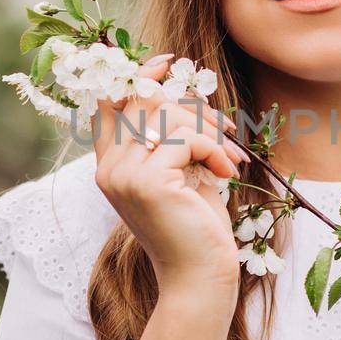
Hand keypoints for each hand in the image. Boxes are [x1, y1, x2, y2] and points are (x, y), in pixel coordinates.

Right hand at [93, 54, 250, 293]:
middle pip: (142, 101)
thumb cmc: (197, 226)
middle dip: (189, 106)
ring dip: (208, 130)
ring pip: (166, 117)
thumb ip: (171, 136)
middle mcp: (109, 169)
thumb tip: (176, 85)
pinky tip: (229, 172)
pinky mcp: (148, 182)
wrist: (201, 277)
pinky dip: (215, 149)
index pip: (110, 102)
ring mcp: (123, 175)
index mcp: (111, 166)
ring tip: (230, 156)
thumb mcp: (182, 172)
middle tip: (225, 125)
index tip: (168, 62)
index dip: (138, 76)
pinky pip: (186, 140)